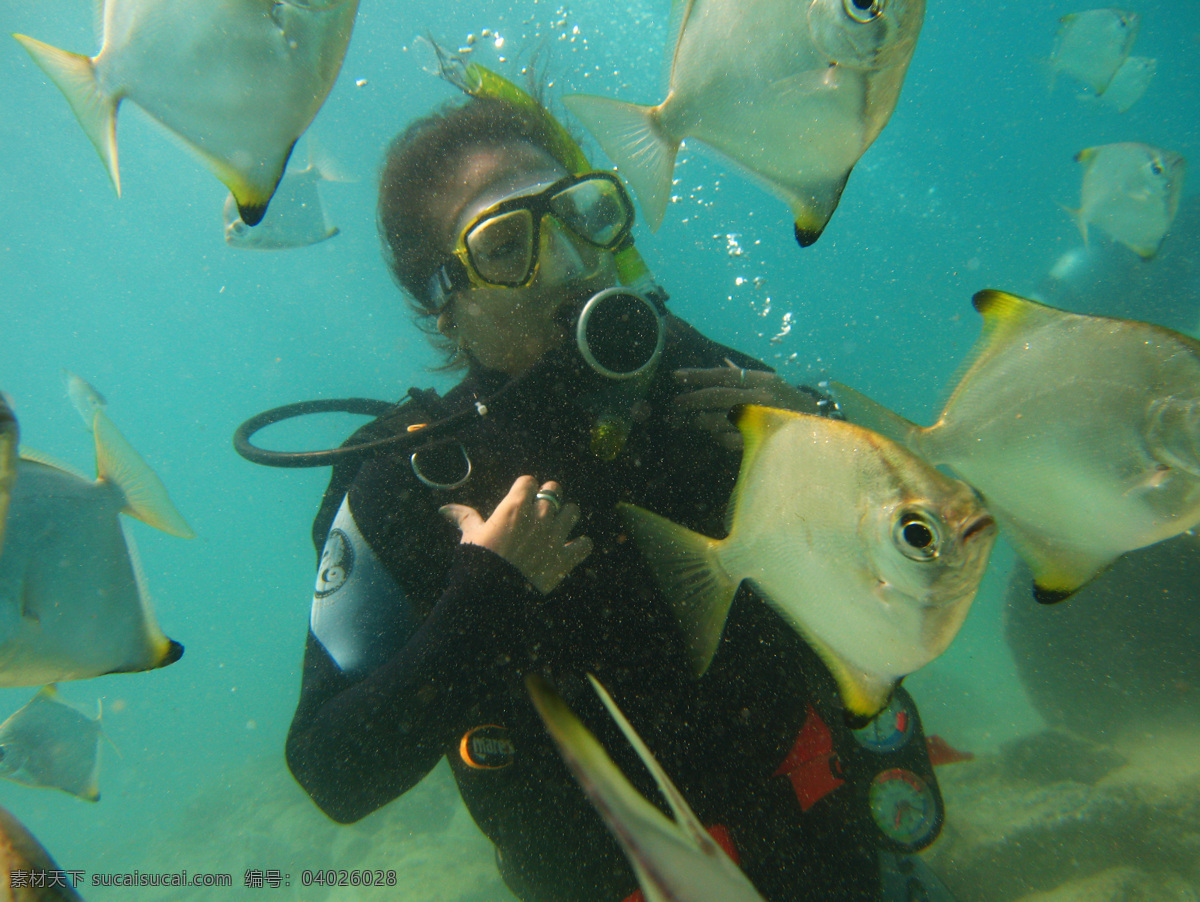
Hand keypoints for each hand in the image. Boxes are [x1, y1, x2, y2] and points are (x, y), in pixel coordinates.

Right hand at [440, 476, 592, 593]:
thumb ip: (464, 518)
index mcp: (515, 506)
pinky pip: (585, 544)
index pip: (529, 481)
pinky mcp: (565, 558)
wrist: (492, 595)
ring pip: (572, 512)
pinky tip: (571, 549)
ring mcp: (555, 536)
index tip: (522, 498)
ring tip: (557, 527)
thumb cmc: (478, 563)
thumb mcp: (470, 537)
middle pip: (554, 490)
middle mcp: (539, 516)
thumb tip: (445, 509)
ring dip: (566, 517)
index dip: (526, 489)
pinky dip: (580, 546)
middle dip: (548, 497)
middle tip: (540, 510)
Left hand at [673, 360, 822, 450]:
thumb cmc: (788, 404)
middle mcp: (760, 397)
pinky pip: (726, 440)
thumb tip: (721, 363)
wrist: (818, 429)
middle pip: (715, 396)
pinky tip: (717, 434)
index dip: (696, 375)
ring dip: (701, 420)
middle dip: (690, 399)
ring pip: (717, 420)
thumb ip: (744, 376)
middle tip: (675, 403)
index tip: (675, 376)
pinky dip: (718, 438)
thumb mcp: (770, 383)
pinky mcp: (758, 441)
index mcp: (761, 380)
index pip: (721, 375)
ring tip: (695, 420)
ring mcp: (759, 420)